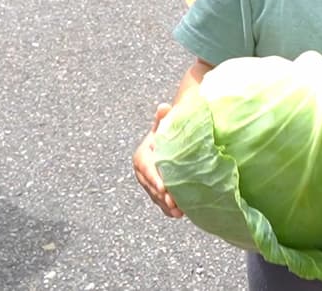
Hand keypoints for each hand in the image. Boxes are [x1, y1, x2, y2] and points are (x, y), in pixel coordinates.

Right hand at [132, 103, 183, 217]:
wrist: (172, 141)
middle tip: (174, 203)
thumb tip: (163, 107)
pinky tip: (179, 214)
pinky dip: (169, 209)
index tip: (163, 187)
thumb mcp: (166, 124)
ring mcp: (149, 183)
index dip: (154, 178)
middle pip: (150, 186)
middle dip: (161, 196)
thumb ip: (164, 117)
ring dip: (166, 205)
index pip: (146, 168)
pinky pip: (161, 202)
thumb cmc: (170, 131)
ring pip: (155, 197)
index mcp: (142, 156)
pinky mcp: (156, 191)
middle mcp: (142, 171)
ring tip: (178, 212)